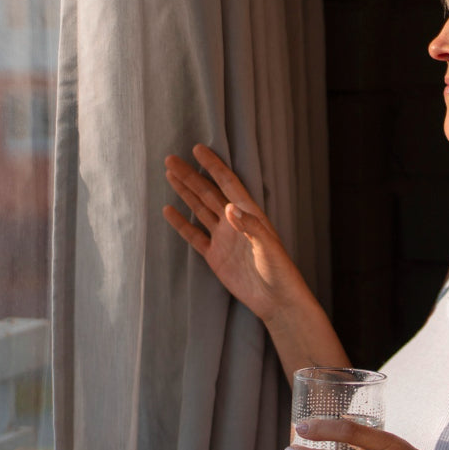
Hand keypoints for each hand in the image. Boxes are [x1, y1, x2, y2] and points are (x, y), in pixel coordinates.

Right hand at [163, 144, 307, 319]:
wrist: (277, 301)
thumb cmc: (280, 273)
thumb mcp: (268, 247)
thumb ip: (250, 226)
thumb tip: (230, 206)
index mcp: (250, 215)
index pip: (229, 184)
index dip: (214, 166)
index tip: (198, 148)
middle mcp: (235, 223)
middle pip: (208, 193)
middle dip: (191, 175)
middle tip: (170, 159)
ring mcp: (223, 239)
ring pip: (200, 209)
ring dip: (185, 192)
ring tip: (169, 174)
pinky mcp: (215, 256)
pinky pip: (194, 235)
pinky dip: (181, 223)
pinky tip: (169, 210)